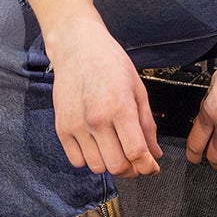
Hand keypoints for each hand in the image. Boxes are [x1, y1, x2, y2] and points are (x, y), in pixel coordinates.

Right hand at [47, 19, 162, 177]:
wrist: (77, 47)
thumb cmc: (110, 62)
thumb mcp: (137, 89)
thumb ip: (147, 124)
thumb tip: (155, 153)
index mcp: (120, 107)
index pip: (136, 152)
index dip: (148, 166)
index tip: (152, 167)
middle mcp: (96, 119)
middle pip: (117, 166)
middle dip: (131, 168)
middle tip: (135, 160)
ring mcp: (76, 125)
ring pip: (97, 167)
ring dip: (109, 164)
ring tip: (115, 148)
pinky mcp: (62, 128)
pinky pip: (77, 161)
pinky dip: (89, 159)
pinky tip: (96, 144)